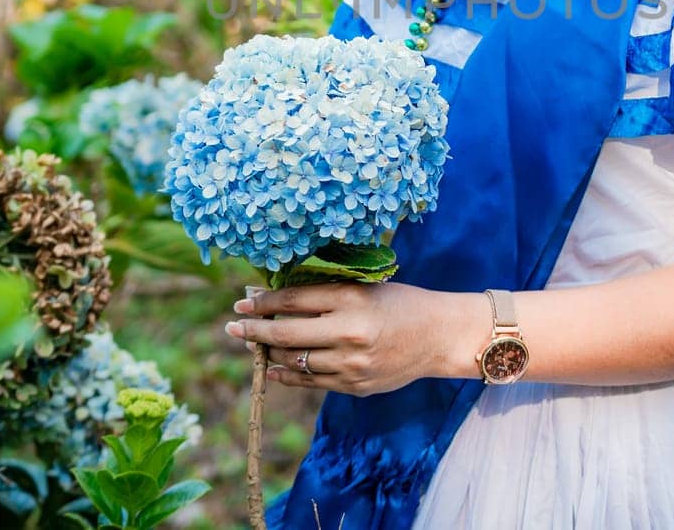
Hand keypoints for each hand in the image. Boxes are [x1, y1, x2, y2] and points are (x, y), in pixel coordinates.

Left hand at [225, 282, 483, 396]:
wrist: (440, 336)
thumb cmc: (401, 303)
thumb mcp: (365, 287)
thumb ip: (326, 293)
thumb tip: (278, 297)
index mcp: (351, 299)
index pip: (294, 301)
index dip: (263, 303)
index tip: (242, 302)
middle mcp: (349, 332)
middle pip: (287, 334)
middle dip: (254, 331)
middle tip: (233, 326)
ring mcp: (352, 364)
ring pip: (296, 361)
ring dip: (270, 353)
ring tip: (257, 345)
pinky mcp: (355, 385)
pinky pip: (311, 382)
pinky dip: (288, 374)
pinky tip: (274, 367)